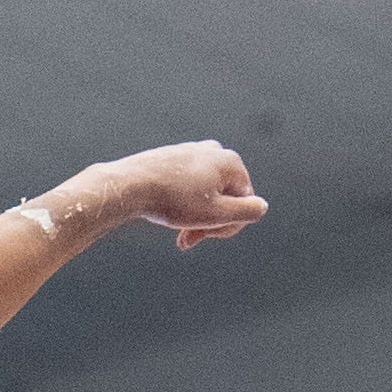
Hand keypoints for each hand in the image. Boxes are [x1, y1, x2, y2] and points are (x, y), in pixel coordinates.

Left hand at [105, 140, 267, 251]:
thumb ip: (246, 212)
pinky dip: (180, 203)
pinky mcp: (174, 157)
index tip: (203, 236)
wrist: (130, 185)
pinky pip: (186, 186)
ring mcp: (194, 151)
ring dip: (194, 216)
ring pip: (204, 193)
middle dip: (209, 222)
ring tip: (176, 228)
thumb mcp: (216, 214)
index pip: (244, 203)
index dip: (226, 226)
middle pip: (224, 197)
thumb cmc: (173, 200)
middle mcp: (215, 151)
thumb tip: (262, 207)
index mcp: (231, 162)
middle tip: (187, 240)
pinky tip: (165, 211)